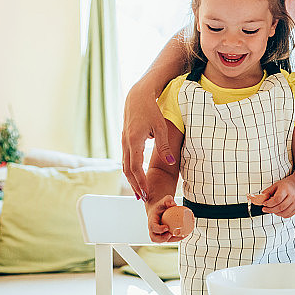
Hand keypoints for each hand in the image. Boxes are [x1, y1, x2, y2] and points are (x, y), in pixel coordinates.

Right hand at [122, 80, 175, 200]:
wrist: (137, 96)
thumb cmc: (151, 110)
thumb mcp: (160, 127)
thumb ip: (164, 146)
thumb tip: (170, 162)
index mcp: (134, 141)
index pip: (135, 168)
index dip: (140, 182)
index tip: (145, 193)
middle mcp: (125, 143)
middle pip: (127, 170)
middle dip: (134, 185)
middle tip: (142, 198)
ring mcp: (123, 142)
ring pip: (125, 165)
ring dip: (131, 179)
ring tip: (139, 191)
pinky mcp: (125, 140)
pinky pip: (125, 159)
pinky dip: (130, 170)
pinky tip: (136, 176)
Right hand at [146, 195, 187, 242]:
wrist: (158, 210)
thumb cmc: (162, 205)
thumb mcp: (165, 200)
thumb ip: (168, 200)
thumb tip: (174, 204)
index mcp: (151, 221)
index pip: (153, 227)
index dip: (159, 229)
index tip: (167, 227)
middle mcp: (152, 229)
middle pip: (154, 238)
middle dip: (162, 239)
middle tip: (171, 234)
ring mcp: (157, 234)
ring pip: (161, 241)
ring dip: (171, 240)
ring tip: (181, 236)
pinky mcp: (162, 236)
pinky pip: (168, 240)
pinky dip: (175, 239)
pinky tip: (184, 235)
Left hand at [257, 179, 294, 217]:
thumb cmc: (285, 186)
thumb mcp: (275, 185)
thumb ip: (268, 191)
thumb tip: (261, 197)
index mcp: (286, 189)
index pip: (277, 199)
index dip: (269, 203)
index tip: (264, 204)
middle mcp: (292, 196)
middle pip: (280, 207)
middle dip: (270, 210)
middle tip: (264, 209)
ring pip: (284, 213)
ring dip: (275, 213)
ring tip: (271, 210)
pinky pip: (288, 215)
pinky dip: (281, 215)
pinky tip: (277, 211)